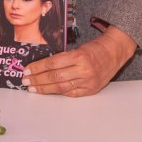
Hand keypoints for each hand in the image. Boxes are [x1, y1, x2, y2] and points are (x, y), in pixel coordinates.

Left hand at [21, 26, 135, 96]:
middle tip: (26, 80)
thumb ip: (62, 58)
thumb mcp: (78, 48)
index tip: (27, 70)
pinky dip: (59, 93)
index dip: (38, 67)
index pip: (53, 63)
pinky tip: (48, 91)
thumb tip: (41, 67)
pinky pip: (71, 93)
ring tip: (33, 88)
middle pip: (55, 77)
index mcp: (79, 56)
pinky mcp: (92, 90)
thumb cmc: (95, 48)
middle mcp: (84, 70)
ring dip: (45, 89)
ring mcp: (88, 82)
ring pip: (61, 88)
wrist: (115, 53)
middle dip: (38, 80)